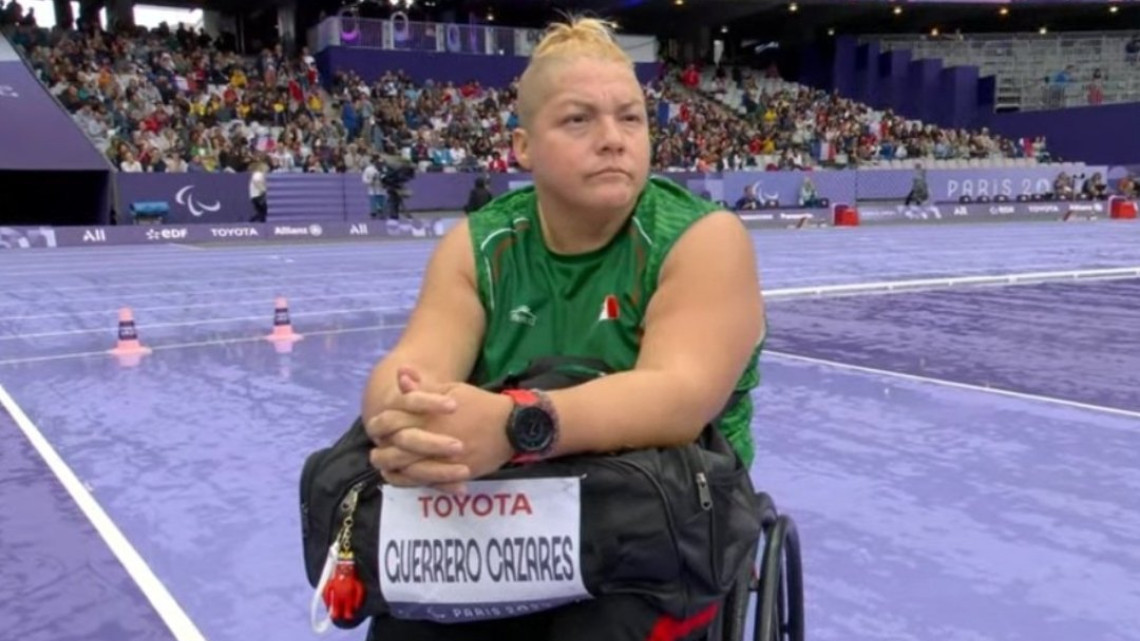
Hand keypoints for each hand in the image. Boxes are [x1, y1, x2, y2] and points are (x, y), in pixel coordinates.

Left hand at [367, 367, 514, 491]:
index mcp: (428, 416)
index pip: (392, 422)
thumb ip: (423, 387)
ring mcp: (442, 459)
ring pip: (407, 470)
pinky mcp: (453, 473)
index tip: (376, 428)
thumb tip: (401, 373)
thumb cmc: (479, 404)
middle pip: (394, 450)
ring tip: (385, 468)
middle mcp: (431, 439)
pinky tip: (403, 478)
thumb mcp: (451, 390)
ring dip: (392, 469)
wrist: (511, 426)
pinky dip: (411, 481)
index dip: (380, 425)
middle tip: (375, 454)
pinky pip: (426, 481)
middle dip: (381, 453)